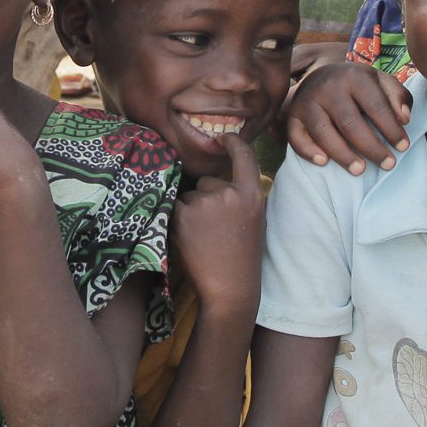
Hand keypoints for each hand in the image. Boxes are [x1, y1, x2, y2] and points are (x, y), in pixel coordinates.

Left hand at [172, 133, 264, 316]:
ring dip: (190, 212)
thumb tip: (213, 181)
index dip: (232, 143)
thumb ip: (240, 197)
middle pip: (207, 182)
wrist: (230, 288)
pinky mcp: (185, 214)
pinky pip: (174, 207)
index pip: (244, 156)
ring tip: (203, 240)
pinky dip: (176, 220)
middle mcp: (230, 193)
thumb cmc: (241, 258)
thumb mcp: (253, 221)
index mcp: (252, 194)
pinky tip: (188, 239)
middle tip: (214, 232)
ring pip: (189, 196)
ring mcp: (206, 202)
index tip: (223, 138)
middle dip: (204, 199)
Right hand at [284, 63, 410, 174]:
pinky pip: (296, 136)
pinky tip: (324, 162)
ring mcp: (307, 100)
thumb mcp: (380, 82)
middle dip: (371, 147)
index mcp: (354, 76)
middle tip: (388, 165)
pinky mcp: (292, 115)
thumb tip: (404, 118)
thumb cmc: (357, 86)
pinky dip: (308, 151)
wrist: (320, 77)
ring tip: (360, 170)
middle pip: (350, 123)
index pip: (376, 106)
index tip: (403, 147)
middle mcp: (328, 86)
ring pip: (324, 132)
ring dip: (343, 154)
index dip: (391, 129)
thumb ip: (398, 96)